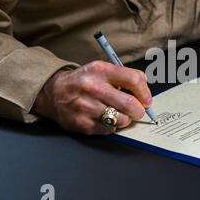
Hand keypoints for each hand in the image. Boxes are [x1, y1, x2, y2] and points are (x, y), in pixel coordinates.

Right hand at [33, 61, 152, 134]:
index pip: (134, 79)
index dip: (145, 92)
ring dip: (126, 119)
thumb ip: (124, 76)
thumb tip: (145, 90)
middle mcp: (93, 87)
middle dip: (139, 110)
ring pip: (122, 120)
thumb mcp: (101, 70)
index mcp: (100, 70)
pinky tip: (105, 119)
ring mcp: (86, 107)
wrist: (53, 93)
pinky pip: (110, 130)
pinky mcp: (82, 123)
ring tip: (119, 114)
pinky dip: (112, 126)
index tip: (147, 99)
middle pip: (130, 104)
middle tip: (138, 110)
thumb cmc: (83, 81)